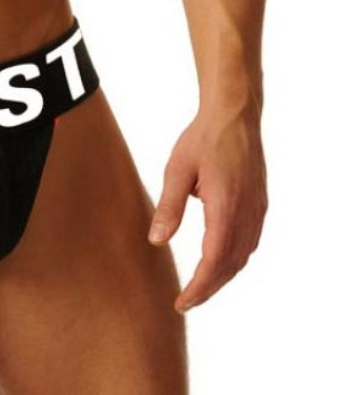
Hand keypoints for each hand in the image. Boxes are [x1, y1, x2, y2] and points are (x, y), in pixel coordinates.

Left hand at [148, 107, 267, 311]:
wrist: (233, 114)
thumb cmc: (202, 138)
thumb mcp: (178, 169)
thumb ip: (169, 207)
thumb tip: (156, 241)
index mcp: (226, 206)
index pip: (214, 260)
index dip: (199, 286)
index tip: (182, 302)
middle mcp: (247, 212)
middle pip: (230, 265)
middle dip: (209, 288)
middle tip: (186, 302)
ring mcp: (257, 209)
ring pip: (243, 256)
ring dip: (223, 275)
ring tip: (201, 287)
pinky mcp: (259, 203)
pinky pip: (250, 241)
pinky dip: (235, 259)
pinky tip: (221, 261)